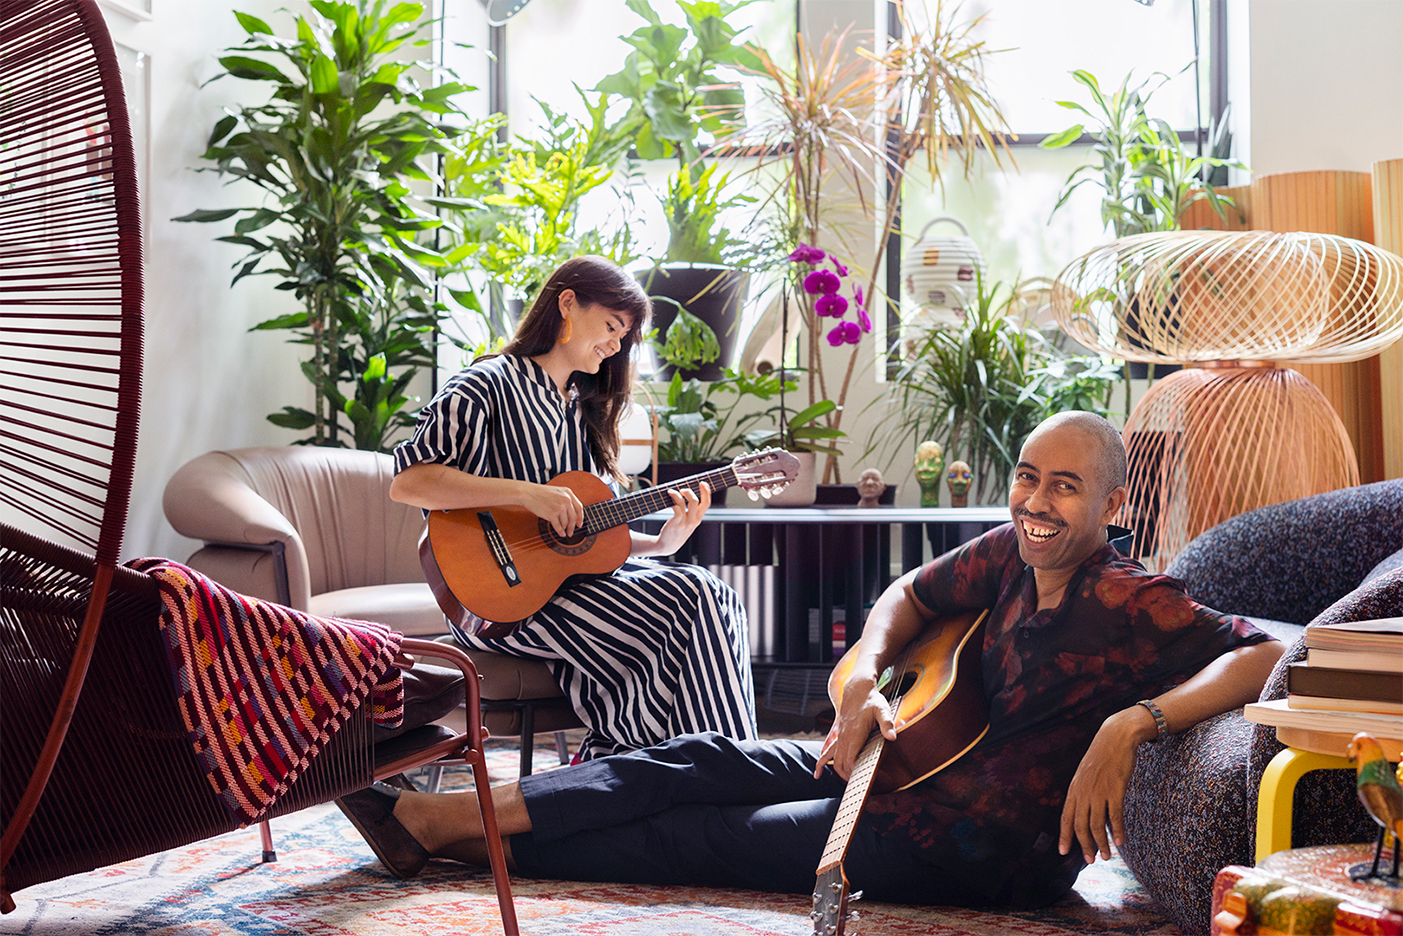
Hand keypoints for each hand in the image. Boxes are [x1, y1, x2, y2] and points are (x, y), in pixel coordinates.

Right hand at [521, 482, 584, 537]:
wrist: (528, 493)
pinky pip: (558, 526)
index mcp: (568, 492)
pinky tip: (560, 533)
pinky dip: (560, 531)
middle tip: (571, 532)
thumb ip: (566, 500)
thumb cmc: (540, 493)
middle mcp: (566, 499)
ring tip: (564, 532)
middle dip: (572, 526)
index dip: (580, 517)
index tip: (579, 524)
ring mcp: (560, 507)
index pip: (579, 507)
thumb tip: (572, 515)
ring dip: (565, 529)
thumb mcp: (557, 492)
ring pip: (566, 522)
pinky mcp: (552, 514)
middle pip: (573, 517)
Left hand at [651, 482, 711, 555]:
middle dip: (690, 491)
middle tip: (683, 489)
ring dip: (678, 494)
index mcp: (698, 519)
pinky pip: (676, 508)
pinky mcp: (676, 522)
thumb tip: (687, 495)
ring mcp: (685, 522)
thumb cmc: (677, 532)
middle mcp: (693, 520)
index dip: (706, 492)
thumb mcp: (688, 523)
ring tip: (671, 492)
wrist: (667, 545)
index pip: (707, 503)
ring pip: (686, 502)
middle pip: (696, 501)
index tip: (703, 483)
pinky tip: (668, 499)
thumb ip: (691, 512)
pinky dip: (673, 501)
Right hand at [813, 678, 894, 780]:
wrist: (857, 689)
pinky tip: (817, 774)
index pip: (851, 760)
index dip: (856, 772)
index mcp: (854, 734)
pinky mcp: (837, 736)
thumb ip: (887, 724)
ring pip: (834, 761)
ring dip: (840, 774)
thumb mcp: (882, 710)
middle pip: (842, 765)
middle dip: (850, 777)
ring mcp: (839, 738)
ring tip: (849, 785)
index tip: (866, 780)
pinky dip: (820, 764)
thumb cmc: (871, 700)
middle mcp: (844, 738)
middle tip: (862, 786)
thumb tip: (892, 737)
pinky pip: (826, 753)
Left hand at [1058, 707, 1147, 863]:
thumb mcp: (1085, 774)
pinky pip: (1115, 816)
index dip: (1064, 836)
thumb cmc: (1101, 757)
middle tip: (1090, 860)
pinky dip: (1117, 831)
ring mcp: (1099, 791)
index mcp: (1074, 789)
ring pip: (1097, 825)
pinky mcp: (1115, 789)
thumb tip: (1084, 812)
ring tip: (1107, 856)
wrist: (1115, 737)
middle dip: (1085, 846)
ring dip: (1101, 844)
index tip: (1063, 852)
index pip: (1065, 817)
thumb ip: (1083, 792)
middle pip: (1080, 825)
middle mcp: (1083, 792)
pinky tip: (1120, 842)